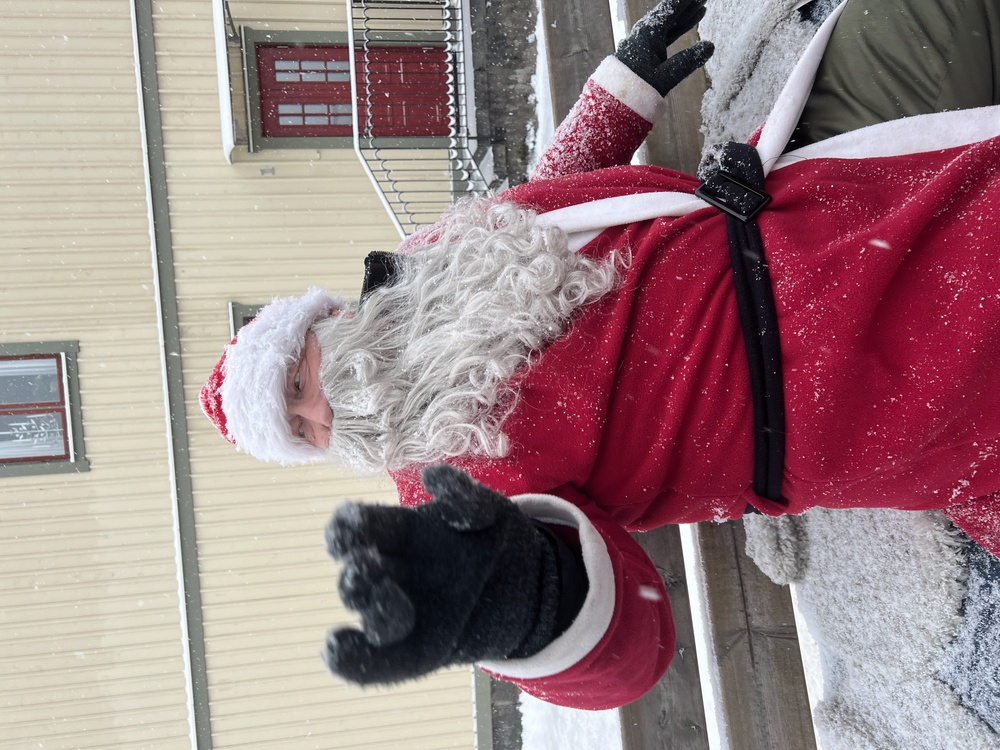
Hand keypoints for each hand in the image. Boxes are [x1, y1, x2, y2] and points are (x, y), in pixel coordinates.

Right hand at [323, 465, 564, 684]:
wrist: (528, 585)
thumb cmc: (496, 540)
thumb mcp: (490, 513)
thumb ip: (465, 498)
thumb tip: (431, 477)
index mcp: (402, 534)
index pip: (364, 527)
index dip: (348, 525)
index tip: (347, 523)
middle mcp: (393, 572)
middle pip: (360, 572)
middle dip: (358, 569)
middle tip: (367, 565)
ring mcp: (403, 614)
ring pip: (369, 616)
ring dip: (366, 607)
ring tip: (379, 598)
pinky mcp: (416, 652)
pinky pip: (376, 664)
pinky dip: (348, 660)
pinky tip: (334, 650)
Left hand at [615, 0, 714, 95]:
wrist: (615, 104)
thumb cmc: (638, 90)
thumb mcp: (667, 76)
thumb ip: (689, 60)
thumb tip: (710, 46)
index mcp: (648, 34)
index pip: (670, 9)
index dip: (686, 2)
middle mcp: (643, 34)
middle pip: (669, 15)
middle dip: (686, 7)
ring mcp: (642, 44)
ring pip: (667, 26)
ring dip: (683, 18)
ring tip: (700, 11)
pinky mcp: (642, 54)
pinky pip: (662, 37)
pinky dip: (675, 31)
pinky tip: (684, 29)